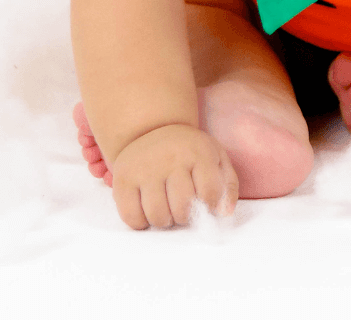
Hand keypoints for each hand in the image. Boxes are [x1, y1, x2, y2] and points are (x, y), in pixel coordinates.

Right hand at [110, 123, 238, 228]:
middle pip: (182, 208)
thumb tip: (224, 213)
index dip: (210, 206)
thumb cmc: (189, 151)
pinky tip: (147, 210)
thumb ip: (228, 185)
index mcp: (198, 152)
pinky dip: (141, 222)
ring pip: (157, 216)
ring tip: (167, 209)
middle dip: (186, 216)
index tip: (205, 203)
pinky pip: (131, 217)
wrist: (152, 129)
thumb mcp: (215, 158)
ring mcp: (145, 168)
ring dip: (165, 221)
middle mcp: (171, 158)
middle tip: (183, 208)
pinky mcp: (123, 179)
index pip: (210, 193)